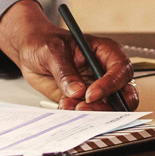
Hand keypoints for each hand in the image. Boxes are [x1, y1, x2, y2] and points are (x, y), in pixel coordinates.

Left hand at [0, 0, 135, 109]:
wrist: (30, 50)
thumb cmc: (44, 41)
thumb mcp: (51, 50)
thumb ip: (64, 70)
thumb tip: (76, 90)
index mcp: (105, 52)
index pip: (121, 69)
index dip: (110, 84)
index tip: (90, 94)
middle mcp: (105, 71)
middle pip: (123, 94)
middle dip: (108, 106)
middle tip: (84, 108)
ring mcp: (96, 87)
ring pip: (107, 107)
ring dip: (91, 112)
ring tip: (68, 106)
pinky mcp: (83, 99)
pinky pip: (88, 112)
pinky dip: (77, 114)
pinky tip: (63, 105)